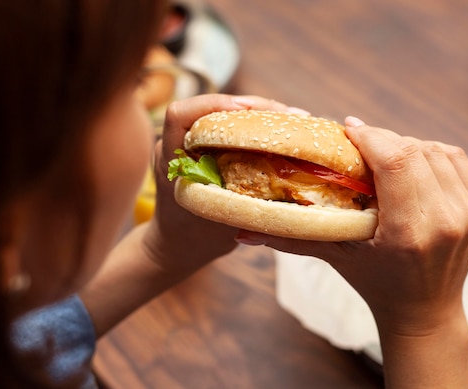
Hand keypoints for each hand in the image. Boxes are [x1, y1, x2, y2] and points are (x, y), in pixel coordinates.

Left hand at [144, 94, 308, 274]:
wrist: (180, 246)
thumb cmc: (197, 239)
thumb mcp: (223, 219)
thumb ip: (244, 195)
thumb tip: (289, 173)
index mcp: (170, 160)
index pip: (179, 116)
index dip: (212, 105)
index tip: (248, 110)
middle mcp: (177, 143)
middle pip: (213, 108)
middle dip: (255, 107)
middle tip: (294, 116)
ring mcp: (191, 142)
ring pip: (227, 114)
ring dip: (261, 114)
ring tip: (297, 121)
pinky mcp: (206, 145)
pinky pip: (232, 126)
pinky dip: (258, 127)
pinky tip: (286, 131)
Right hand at [236, 116, 467, 333]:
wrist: (424, 311)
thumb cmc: (375, 284)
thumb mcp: (334, 258)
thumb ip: (289, 240)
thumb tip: (240, 233)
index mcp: (410, 232)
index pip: (396, 159)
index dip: (370, 136)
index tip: (349, 130)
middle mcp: (447, 220)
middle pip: (415, 149)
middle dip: (384, 140)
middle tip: (361, 146)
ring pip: (437, 149)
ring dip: (408, 145)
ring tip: (385, 157)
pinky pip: (457, 159)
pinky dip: (432, 154)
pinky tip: (412, 165)